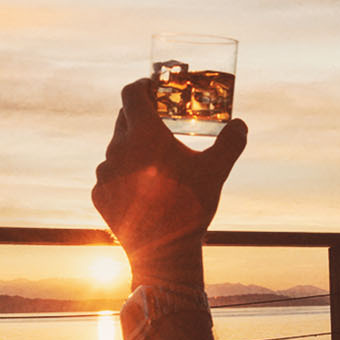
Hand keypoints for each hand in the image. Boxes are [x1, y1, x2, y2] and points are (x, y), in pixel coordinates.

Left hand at [92, 78, 247, 287]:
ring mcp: (105, 173)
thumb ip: (230, 142)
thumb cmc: (190, 207)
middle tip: (160, 122)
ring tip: (154, 161)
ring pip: (117, 148)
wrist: (163, 254)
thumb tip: (241, 124)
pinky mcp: (98, 195)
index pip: (131, 94)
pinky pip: (110, 175)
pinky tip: (142, 187)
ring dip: (132, 148)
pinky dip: (124, 174)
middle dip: (140, 116)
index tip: (152, 87)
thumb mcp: (216, 171)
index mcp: (144, 134)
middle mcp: (118, 148)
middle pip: (124, 119)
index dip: (141, 86)